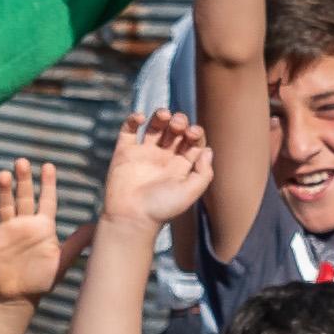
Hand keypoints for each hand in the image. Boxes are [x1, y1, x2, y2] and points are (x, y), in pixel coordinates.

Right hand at [0, 158, 71, 302]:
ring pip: (5, 204)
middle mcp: (25, 223)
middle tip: (22, 162)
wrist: (18, 297)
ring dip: (3, 190)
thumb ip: (77, 244)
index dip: (48, 183)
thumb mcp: (62, 262)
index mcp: (43, 226)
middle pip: (24, 196)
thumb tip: (97, 227)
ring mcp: (6, 229)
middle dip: (24, 180)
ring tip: (3, 175)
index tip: (48, 166)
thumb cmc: (42, 280)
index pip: (47, 200)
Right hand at [99, 106, 214, 229]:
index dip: (195, 132)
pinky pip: (128, 130)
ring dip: (160, 115)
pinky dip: (133, 119)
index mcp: (180, 167)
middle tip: (178, 125)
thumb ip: (204, 172)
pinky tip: (140, 117)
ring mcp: (143, 154)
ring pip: (154, 126)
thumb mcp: (190, 193)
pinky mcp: (124, 152)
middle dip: (179, 122)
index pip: (192, 142)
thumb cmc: (161, 209)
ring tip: (163, 115)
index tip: (193, 133)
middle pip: (175, 130)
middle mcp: (163, 158)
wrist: (131, 218)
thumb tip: (208, 150)